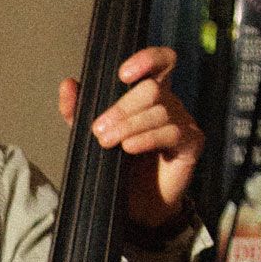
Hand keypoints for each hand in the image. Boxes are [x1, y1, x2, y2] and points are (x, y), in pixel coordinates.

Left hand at [58, 45, 203, 228]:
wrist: (137, 202)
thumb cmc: (118, 162)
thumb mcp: (90, 133)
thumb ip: (78, 109)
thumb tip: (68, 83)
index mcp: (149, 92)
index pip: (161, 61)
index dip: (147, 59)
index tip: (123, 74)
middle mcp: (169, 102)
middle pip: (153, 88)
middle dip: (122, 108)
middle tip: (99, 130)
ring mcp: (184, 120)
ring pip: (160, 111)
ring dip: (129, 126)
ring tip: (108, 142)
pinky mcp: (193, 142)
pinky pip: (172, 133)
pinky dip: (147, 138)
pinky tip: (130, 148)